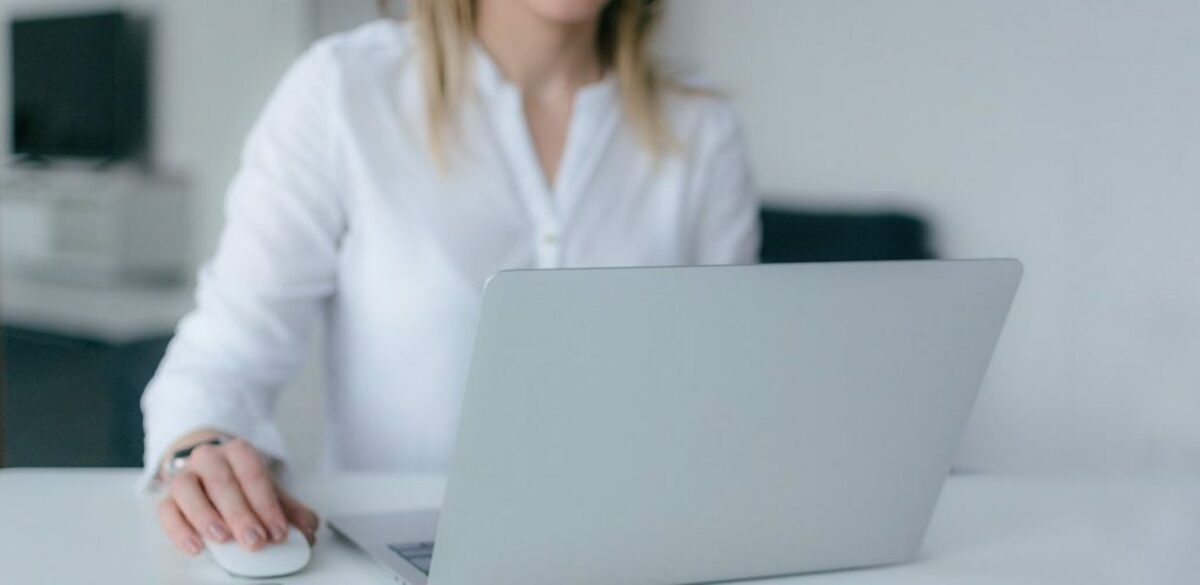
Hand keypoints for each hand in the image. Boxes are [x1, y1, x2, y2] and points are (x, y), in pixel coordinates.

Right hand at [156, 436, 318, 554]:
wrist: (208, 473)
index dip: (267, 505)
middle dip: (241, 514)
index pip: (254, 475)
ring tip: (222, 538)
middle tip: (255, 540)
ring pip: (188, 490)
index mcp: (238, 451)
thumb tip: (308, 530)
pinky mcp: (167, 497)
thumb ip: (289, 510)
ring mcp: (185, 475)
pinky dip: (179, 529)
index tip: (278, 531)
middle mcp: (209, 458)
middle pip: (223, 483)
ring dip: (206, 516)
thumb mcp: (267, 492)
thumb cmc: (241, 485)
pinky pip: (167, 510)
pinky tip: (195, 546)